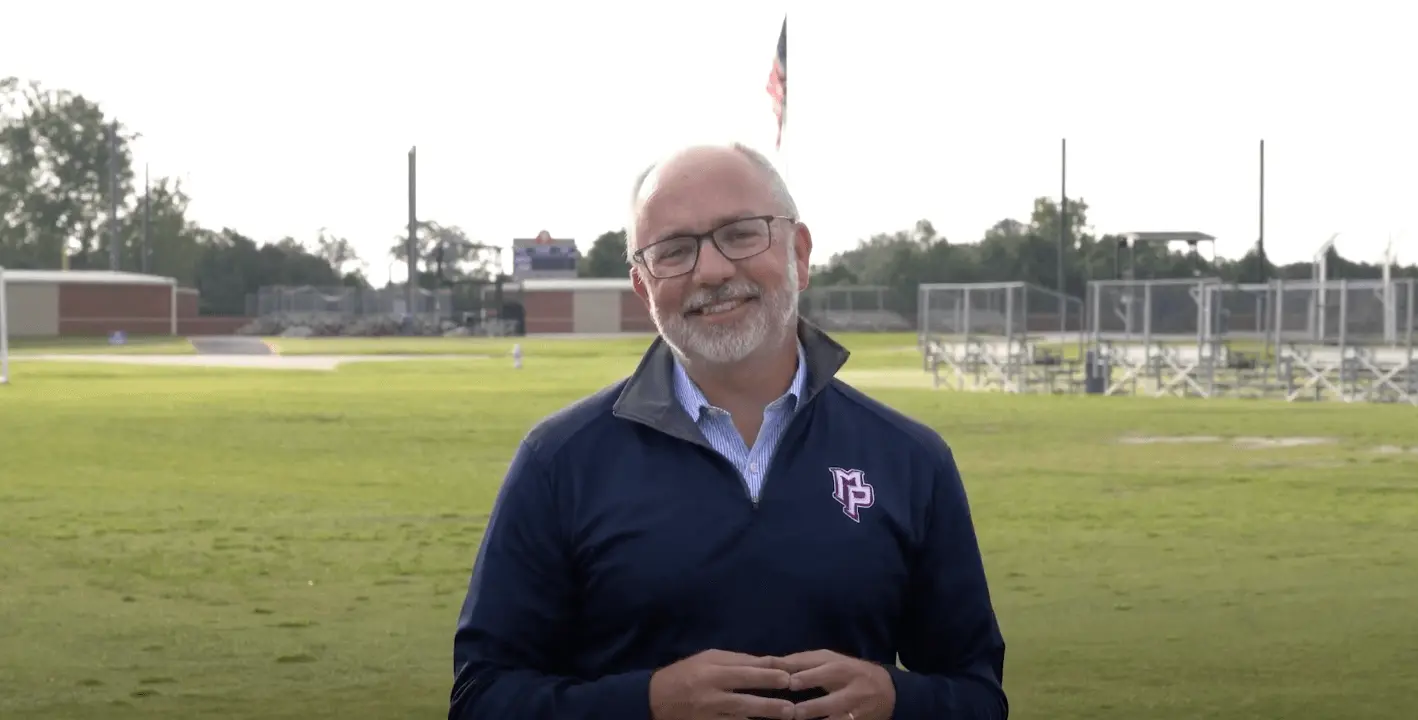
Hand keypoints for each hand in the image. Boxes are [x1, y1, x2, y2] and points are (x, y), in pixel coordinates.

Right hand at [649, 649, 794, 719]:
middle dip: (769, 705)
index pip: (744, 674)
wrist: (655, 698)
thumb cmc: (687, 673)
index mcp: (711, 673)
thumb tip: (771, 662)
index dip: (767, 676)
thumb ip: (739, 660)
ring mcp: (708, 717)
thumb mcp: (709, 658)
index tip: (788, 677)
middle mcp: (710, 697)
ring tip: (785, 718)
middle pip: (744, 702)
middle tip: (792, 708)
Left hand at [775, 650, 895, 719]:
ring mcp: (858, 709)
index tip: (790, 681)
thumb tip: (774, 662)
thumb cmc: (850, 671)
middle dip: (814, 705)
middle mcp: (853, 689)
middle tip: (793, 710)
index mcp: (844, 668)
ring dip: (820, 719)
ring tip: (799, 719)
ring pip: (839, 717)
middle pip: (834, 698)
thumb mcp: (832, 661)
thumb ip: (805, 662)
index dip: (809, 677)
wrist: (888, 691)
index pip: (826, 671)